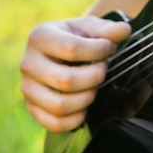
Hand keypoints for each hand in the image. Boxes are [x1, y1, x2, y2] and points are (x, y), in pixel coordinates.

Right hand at [20, 16, 130, 131]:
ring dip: (87, 98)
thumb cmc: (75, 38)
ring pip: (60, 105)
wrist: (56, 54)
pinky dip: (76, 118)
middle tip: (102, 70)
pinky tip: (86, 106)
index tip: (110, 48)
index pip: (71, 48)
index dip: (98, 51)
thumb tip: (125, 30)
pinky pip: (55, 124)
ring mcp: (27, 89)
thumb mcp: (89, 28)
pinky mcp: (32, 109)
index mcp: (40, 37)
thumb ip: (107, 29)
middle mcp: (28, 63)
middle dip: (94, 77)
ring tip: (94, 87)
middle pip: (66, 80)